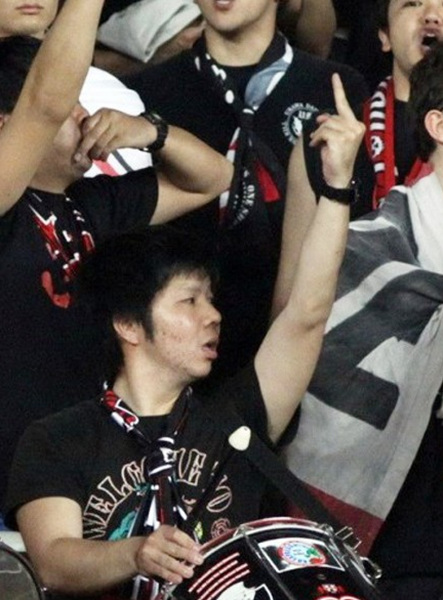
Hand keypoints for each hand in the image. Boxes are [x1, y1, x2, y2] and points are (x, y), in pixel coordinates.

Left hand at [74, 109, 156, 161]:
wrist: (146, 130)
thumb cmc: (126, 128)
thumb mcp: (111, 122)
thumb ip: (98, 127)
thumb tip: (83, 139)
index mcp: (103, 112)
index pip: (86, 125)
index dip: (81, 138)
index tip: (78, 148)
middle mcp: (108, 117)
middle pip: (91, 135)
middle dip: (83, 148)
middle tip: (77, 158)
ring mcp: (115, 126)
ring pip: (99, 143)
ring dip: (95, 154)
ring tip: (96, 159)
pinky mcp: (122, 136)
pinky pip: (108, 148)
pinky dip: (104, 155)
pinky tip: (104, 159)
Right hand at [135, 525, 203, 584]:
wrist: (137, 552)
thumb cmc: (158, 545)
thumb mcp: (168, 538)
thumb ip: (181, 542)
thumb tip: (198, 549)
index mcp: (163, 531)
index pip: (176, 534)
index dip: (188, 541)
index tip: (198, 548)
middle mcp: (155, 540)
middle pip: (173, 548)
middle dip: (187, 555)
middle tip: (198, 560)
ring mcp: (150, 552)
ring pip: (167, 561)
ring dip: (180, 567)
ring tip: (189, 572)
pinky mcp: (147, 565)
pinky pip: (160, 570)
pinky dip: (170, 575)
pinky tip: (178, 578)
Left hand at [309, 73, 364, 187]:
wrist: (338, 178)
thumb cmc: (336, 159)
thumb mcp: (333, 138)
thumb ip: (331, 125)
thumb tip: (322, 116)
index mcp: (357, 126)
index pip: (345, 105)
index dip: (338, 90)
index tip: (334, 76)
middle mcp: (357, 127)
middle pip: (332, 116)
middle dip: (321, 126)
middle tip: (317, 139)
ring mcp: (351, 133)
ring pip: (326, 123)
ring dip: (318, 134)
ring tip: (318, 144)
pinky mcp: (342, 139)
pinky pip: (323, 131)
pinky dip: (317, 139)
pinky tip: (318, 147)